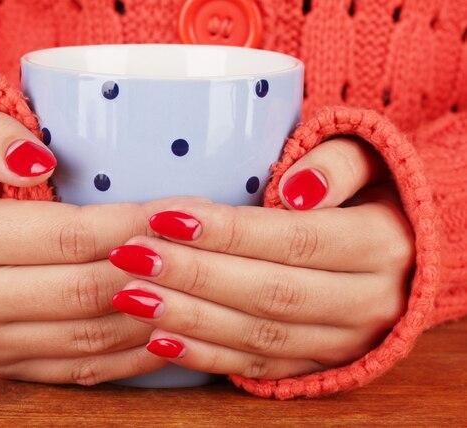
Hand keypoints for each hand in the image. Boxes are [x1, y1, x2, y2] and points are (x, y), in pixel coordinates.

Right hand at [0, 107, 185, 383]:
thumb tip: (36, 160)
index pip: (72, 235)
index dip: (135, 224)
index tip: (183, 212)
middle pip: (89, 290)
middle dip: (155, 269)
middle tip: (203, 249)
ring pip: (93, 336)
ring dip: (154, 314)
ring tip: (197, 288)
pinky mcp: (11, 366)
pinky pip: (83, 368)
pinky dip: (133, 354)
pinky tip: (170, 331)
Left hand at [107, 137, 414, 378]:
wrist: (406, 254)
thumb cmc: (373, 195)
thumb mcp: (369, 161)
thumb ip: (337, 164)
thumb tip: (296, 191)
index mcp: (380, 245)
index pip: (291, 240)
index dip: (226, 232)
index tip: (163, 217)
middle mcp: (367, 302)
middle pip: (268, 292)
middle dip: (193, 276)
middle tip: (131, 257)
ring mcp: (343, 341)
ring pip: (258, 335)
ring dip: (190, 318)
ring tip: (130, 296)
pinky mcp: (318, 363)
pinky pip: (260, 367)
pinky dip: (207, 357)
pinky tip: (160, 341)